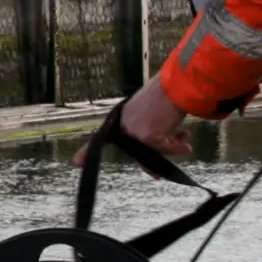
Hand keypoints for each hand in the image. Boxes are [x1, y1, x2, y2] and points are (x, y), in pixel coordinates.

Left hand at [74, 76, 189, 166]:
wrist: (176, 85)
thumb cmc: (167, 96)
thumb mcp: (151, 116)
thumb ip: (148, 138)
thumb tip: (154, 171)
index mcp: (122, 118)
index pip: (101, 138)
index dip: (87, 151)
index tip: (75, 162)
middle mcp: (125, 126)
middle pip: (139, 153)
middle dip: (152, 164)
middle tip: (157, 176)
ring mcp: (135, 132)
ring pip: (154, 153)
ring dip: (171, 148)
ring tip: (183, 138)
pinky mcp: (148, 137)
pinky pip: (167, 151)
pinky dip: (178, 147)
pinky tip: (186, 142)